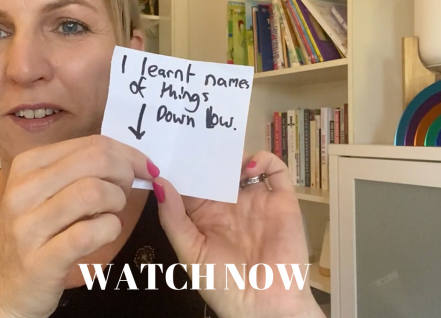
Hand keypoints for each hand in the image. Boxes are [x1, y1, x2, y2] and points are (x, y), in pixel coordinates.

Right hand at [0, 135, 153, 317]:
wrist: (2, 291)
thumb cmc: (34, 237)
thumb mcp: (47, 194)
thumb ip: (81, 171)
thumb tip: (132, 160)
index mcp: (28, 166)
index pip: (91, 144)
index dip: (128, 154)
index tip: (144, 168)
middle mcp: (23, 190)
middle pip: (95, 160)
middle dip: (125, 174)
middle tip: (125, 193)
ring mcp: (29, 226)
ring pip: (93, 191)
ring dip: (116, 202)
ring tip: (111, 214)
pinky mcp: (41, 260)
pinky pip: (89, 232)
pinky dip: (109, 229)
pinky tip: (106, 232)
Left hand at [154, 151, 323, 317]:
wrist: (262, 305)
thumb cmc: (222, 283)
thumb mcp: (189, 252)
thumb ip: (173, 218)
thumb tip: (159, 182)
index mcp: (205, 217)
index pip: (192, 183)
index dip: (182, 168)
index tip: (168, 151)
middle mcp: (230, 205)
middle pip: (217, 169)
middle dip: (206, 155)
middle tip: (195, 139)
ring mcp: (256, 201)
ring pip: (245, 165)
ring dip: (234, 156)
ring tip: (223, 156)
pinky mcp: (281, 201)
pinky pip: (276, 171)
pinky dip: (264, 160)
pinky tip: (248, 168)